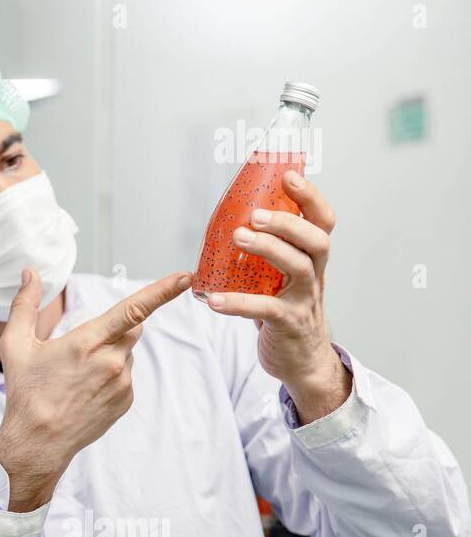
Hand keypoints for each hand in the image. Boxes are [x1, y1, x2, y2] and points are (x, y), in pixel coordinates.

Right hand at [0, 268, 192, 511]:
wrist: (39, 442)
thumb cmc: (25, 392)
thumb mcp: (15, 345)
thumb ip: (24, 304)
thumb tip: (30, 273)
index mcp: (86, 343)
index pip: (132, 310)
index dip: (162, 291)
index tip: (184, 277)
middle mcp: (111, 362)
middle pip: (132, 327)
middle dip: (116, 327)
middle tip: (82, 347)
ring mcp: (122, 384)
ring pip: (126, 353)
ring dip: (110, 354)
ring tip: (77, 376)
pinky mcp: (127, 401)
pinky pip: (126, 376)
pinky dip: (111, 376)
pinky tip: (86, 390)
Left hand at [203, 170, 351, 422]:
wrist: (301, 362)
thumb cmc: (285, 312)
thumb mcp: (279, 278)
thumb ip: (264, 255)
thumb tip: (228, 221)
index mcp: (312, 259)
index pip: (322, 221)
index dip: (310, 197)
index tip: (289, 175)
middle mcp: (314, 276)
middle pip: (316, 240)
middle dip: (288, 222)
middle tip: (254, 214)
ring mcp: (304, 300)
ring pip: (298, 268)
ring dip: (268, 249)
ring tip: (237, 238)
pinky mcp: (288, 324)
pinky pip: (265, 310)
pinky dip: (238, 303)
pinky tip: (213, 300)